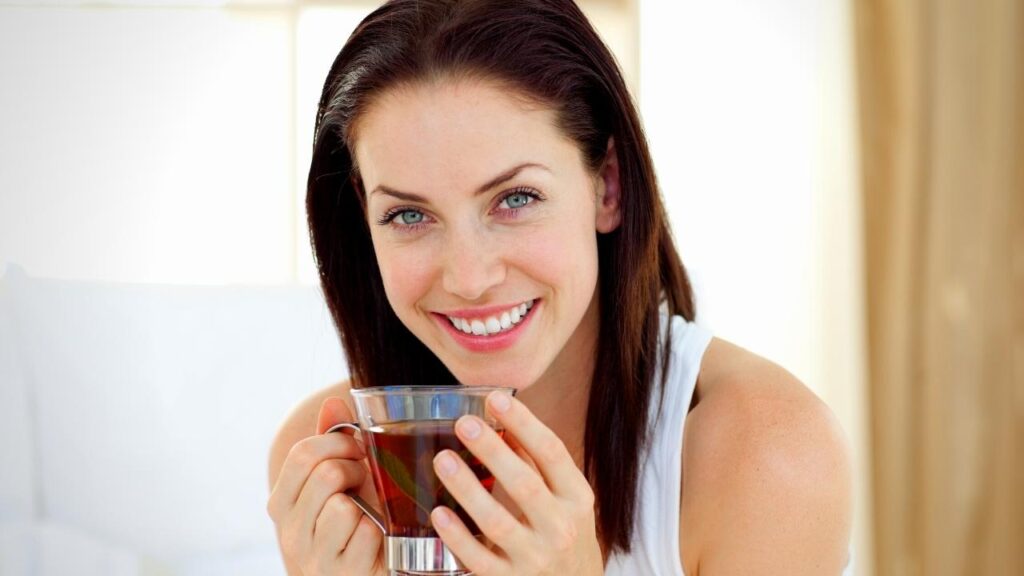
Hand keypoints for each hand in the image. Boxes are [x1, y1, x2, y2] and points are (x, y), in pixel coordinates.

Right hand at [267, 397, 386, 574]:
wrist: (372, 567)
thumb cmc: (358, 519)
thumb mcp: (344, 477)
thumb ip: (334, 441)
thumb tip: (334, 402)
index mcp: (282, 502)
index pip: (302, 455)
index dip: (338, 443)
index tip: (357, 450)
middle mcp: (288, 531)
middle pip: (325, 475)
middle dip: (356, 471)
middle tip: (366, 482)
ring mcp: (312, 557)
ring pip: (342, 507)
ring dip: (368, 504)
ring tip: (370, 513)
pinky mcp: (341, 574)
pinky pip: (366, 533)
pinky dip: (380, 532)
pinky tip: (377, 540)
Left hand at [430, 392, 603, 575]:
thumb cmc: (565, 535)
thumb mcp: (565, 499)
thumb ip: (537, 464)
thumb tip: (504, 421)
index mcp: (577, 499)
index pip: (552, 453)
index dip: (524, 423)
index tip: (495, 398)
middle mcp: (561, 529)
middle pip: (525, 485)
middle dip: (492, 451)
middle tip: (464, 423)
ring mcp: (535, 559)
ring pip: (497, 523)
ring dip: (467, 490)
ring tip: (443, 460)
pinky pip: (479, 559)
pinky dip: (458, 537)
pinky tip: (438, 513)